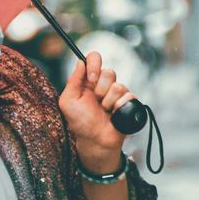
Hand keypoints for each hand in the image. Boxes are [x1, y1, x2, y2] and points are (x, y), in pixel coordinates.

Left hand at [60, 51, 129, 174]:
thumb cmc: (80, 123)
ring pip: (119, 86)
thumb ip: (73, 80)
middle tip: (96, 101)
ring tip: (105, 111)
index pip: (94, 58)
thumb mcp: (68, 101)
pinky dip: (121, 107)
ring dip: (110, 101)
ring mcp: (116, 93)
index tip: (92, 78)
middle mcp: (103, 84)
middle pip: (109, 72)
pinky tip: (115, 115)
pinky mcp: (128, 102)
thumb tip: (81, 61)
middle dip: (101, 89)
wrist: (96, 141)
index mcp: (88, 81)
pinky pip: (130, 96)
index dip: (95, 64)